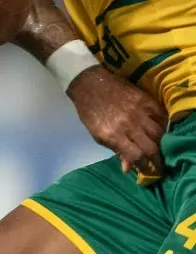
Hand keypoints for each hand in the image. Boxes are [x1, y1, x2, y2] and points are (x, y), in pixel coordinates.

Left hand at [67, 65, 166, 179]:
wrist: (88, 83)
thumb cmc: (90, 111)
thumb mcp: (97, 134)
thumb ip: (115, 150)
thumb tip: (129, 168)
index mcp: (112, 135)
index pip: (136, 156)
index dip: (144, 167)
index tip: (146, 170)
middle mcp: (127, 124)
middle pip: (151, 147)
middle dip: (157, 160)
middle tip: (158, 164)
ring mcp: (137, 111)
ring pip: (159, 133)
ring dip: (162, 144)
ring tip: (160, 148)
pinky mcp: (144, 99)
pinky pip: (161, 115)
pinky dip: (164, 124)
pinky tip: (162, 130)